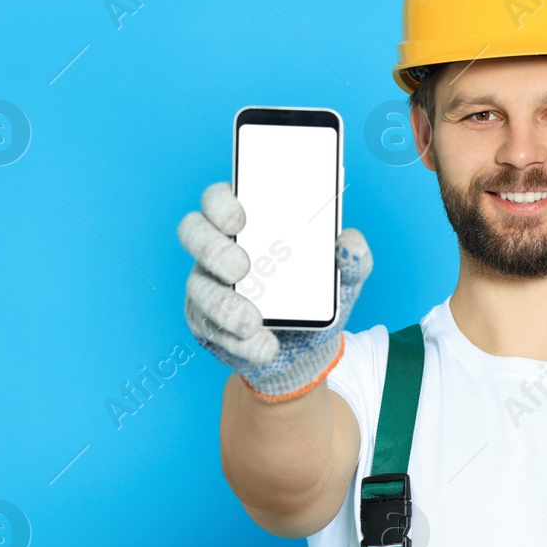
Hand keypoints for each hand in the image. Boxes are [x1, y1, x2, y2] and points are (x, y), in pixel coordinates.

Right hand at [179, 182, 371, 401]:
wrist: (309, 347)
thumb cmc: (318, 297)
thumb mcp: (343, 279)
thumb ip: (353, 259)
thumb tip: (350, 243)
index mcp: (251, 223)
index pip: (219, 198)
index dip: (222, 203)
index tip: (241, 218)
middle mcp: (220, 248)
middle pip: (193, 231)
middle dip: (212, 248)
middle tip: (241, 267)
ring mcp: (207, 284)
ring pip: (198, 286)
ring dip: (224, 305)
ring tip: (253, 322)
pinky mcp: (205, 322)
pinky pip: (211, 329)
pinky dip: (239, 342)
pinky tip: (264, 347)